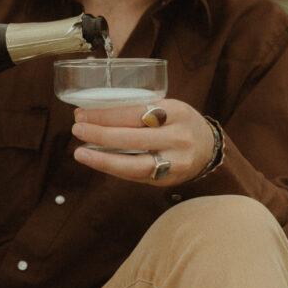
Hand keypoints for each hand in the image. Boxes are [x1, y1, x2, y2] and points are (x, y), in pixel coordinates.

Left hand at [69, 99, 214, 185]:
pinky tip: (96, 162)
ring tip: (79, 152)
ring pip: (132, 164)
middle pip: (131, 138)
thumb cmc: (178, 124)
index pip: (134, 112)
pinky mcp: (168, 180)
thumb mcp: (167, 107)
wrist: (209, 150)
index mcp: (176, 112)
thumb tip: (91, 112)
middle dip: (99, 133)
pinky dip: (113, 168)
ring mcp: (175, 162)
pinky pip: (135, 176)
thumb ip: (137, 110)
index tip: (82, 113)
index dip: (105, 114)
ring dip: (101, 158)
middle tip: (77, 128)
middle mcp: (178, 137)